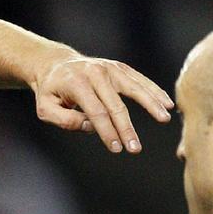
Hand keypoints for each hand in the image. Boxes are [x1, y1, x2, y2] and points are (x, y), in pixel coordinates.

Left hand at [32, 56, 173, 152]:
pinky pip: (139, 80)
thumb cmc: (50, 91)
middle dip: (126, 129)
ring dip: (151, 104)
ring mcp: (109, 68)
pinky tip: (167, 103)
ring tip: (165, 118)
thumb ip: (64, 120)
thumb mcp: (45, 108)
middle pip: (116, 105)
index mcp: (76, 83)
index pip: (96, 112)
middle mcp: (95, 73)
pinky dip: (154, 91)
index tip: (116, 148)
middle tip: (135, 148)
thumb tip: (90, 126)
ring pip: (134, 87)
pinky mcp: (119, 67)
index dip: (107, 131)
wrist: (54, 65)